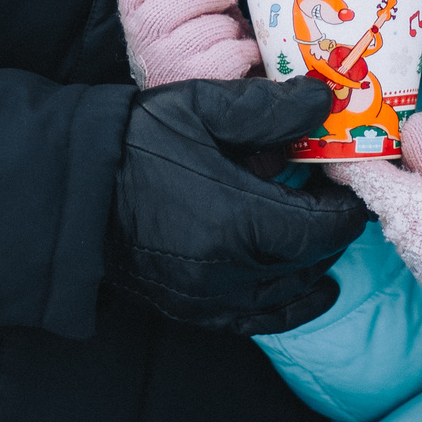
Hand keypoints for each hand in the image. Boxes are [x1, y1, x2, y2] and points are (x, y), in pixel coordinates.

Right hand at [106, 78, 368, 335]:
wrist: (72, 188)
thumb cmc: (136, 140)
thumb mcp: (202, 108)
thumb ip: (269, 108)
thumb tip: (324, 101)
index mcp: (237, 217)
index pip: (323, 227)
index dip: (347, 206)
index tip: (349, 181)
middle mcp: (229, 269)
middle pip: (310, 259)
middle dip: (330, 229)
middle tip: (331, 195)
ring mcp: (209, 297)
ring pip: (288, 292)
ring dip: (312, 263)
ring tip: (317, 231)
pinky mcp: (191, 311)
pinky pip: (258, 320)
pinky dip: (290, 305)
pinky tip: (309, 288)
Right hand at [117, 0, 260, 88]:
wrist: (209, 94)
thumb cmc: (201, 35)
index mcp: (138, 14)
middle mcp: (144, 43)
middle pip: (175, 3)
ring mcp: (168, 67)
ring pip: (211, 28)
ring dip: (231, 25)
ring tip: (230, 33)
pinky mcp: (198, 86)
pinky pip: (231, 53)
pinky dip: (245, 49)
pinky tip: (242, 54)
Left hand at [326, 113, 421, 313]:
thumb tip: (405, 128)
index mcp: (414, 218)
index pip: (367, 184)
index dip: (352, 160)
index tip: (341, 143)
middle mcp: (411, 250)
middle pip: (383, 204)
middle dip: (389, 176)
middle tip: (403, 146)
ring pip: (401, 223)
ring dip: (409, 200)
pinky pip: (418, 242)